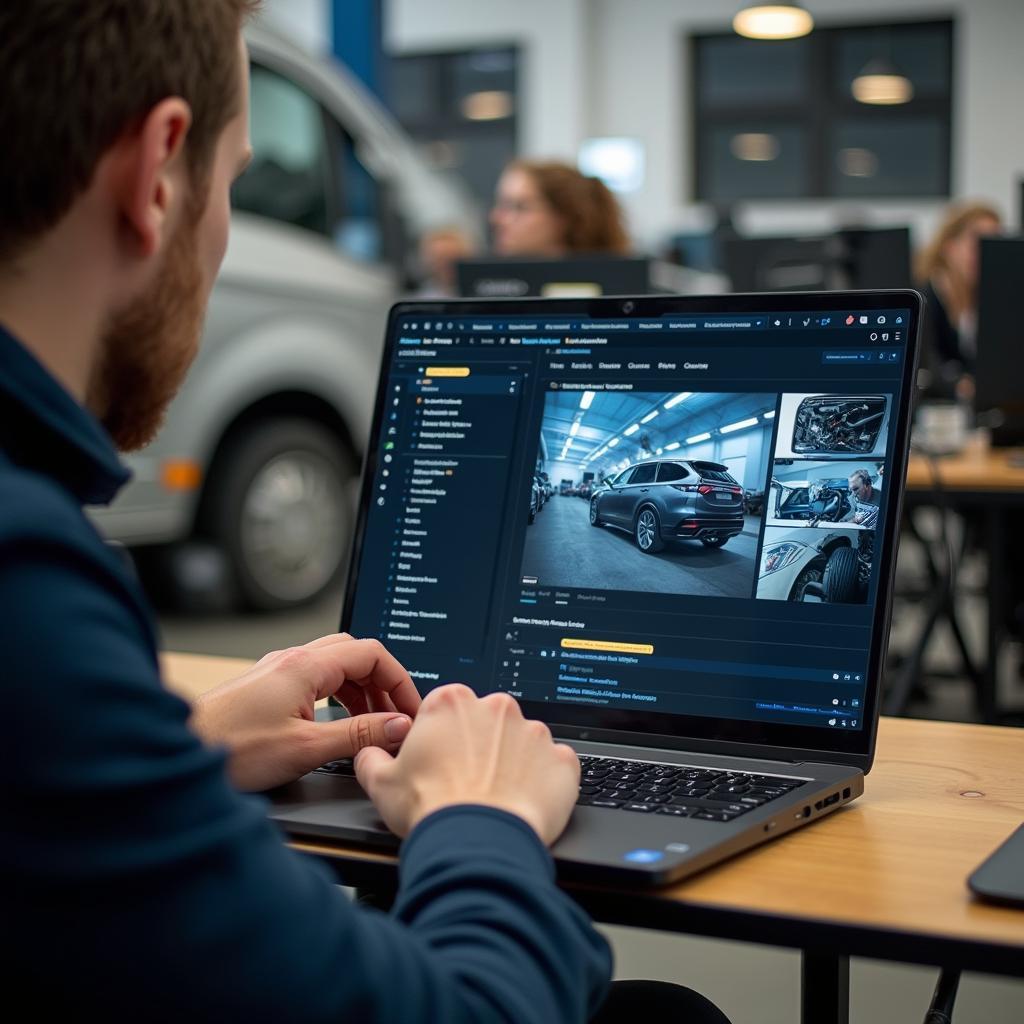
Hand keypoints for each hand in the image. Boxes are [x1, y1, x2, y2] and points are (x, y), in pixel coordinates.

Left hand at [189, 634, 419, 791]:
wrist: (177, 753)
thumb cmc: (229, 750)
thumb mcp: (306, 747)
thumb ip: (358, 735)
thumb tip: (398, 726)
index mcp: (306, 665)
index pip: (372, 654)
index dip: (399, 680)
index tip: (410, 710)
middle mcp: (292, 660)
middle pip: (355, 654)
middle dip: (382, 683)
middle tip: (395, 716)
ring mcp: (277, 670)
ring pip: (336, 666)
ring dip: (361, 690)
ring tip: (372, 723)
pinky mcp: (266, 686)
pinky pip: (316, 679)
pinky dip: (338, 696)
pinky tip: (339, 721)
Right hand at [354, 684, 579, 844]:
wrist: (477, 845)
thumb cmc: (431, 810)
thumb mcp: (380, 783)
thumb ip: (372, 758)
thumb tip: (370, 754)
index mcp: (452, 702)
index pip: (449, 710)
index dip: (443, 738)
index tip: (442, 762)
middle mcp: (497, 707)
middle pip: (488, 722)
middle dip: (481, 747)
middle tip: (467, 783)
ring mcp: (534, 732)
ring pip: (523, 742)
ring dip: (513, 763)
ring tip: (496, 797)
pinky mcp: (562, 761)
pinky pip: (555, 766)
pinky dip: (544, 781)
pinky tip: (525, 802)